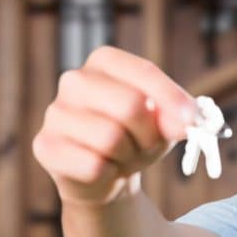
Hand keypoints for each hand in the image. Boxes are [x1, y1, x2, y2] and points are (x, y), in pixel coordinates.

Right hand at [32, 46, 196, 206]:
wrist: (103, 175)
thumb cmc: (135, 138)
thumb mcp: (163, 124)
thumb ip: (177, 118)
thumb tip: (188, 121)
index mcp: (104, 62)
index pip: (144, 72)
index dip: (172, 97)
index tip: (192, 120)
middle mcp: (74, 80)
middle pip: (130, 105)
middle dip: (149, 134)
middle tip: (148, 145)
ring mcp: (55, 112)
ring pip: (110, 138)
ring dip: (129, 156)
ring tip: (123, 156)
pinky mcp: (45, 146)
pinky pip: (92, 165)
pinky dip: (108, 174)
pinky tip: (102, 169)